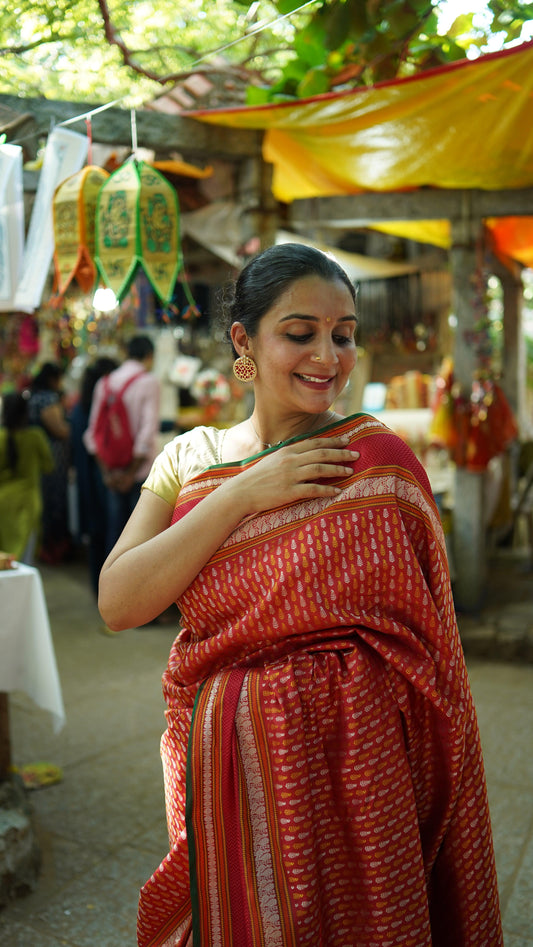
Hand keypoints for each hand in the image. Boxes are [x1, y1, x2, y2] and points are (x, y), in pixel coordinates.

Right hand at [231, 435, 358, 514]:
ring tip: (350, 470)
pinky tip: (338, 491)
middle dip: (341, 453)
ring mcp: (290, 476)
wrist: (241, 492)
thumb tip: (307, 454)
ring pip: (320, 469)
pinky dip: (327, 490)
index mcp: (287, 450)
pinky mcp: (289, 492)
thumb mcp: (273, 460)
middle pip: (322, 453)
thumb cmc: (257, 477)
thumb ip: (290, 456)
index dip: (333, 440)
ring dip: (338, 469)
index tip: (347, 440)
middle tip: (356, 453)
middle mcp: (291, 460)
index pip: (315, 442)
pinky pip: (313, 489)